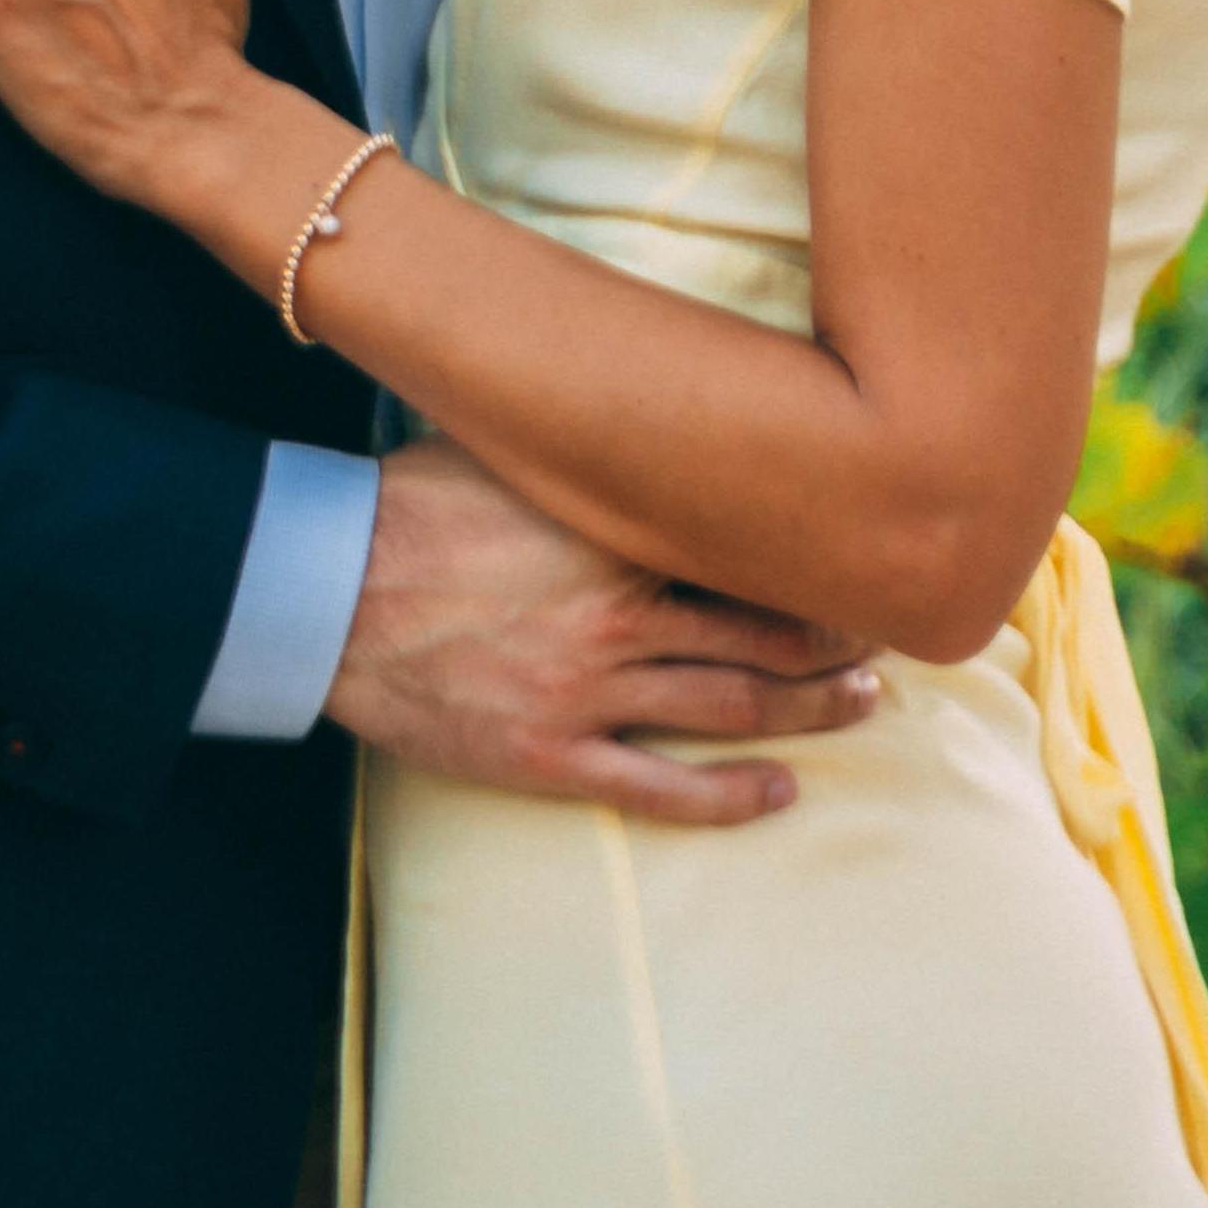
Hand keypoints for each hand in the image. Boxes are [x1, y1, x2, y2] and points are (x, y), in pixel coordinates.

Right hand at [329, 452, 877, 825]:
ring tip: (862, 705)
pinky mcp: (548, 753)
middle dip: (836, 636)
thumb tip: (653, 413)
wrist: (321, 594)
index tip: (860, 554)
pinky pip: (660, 787)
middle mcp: (619, 614)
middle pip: (764, 629)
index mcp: (616, 531)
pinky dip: (730, 794)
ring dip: (810, 708)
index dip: (816, 557)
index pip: (749, 546)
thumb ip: (592, 451)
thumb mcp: (513, 451)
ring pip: (732, 703)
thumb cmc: (408, 509)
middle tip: (886, 636)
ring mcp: (587, 691)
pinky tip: (780, 792)